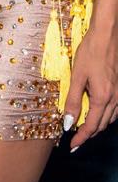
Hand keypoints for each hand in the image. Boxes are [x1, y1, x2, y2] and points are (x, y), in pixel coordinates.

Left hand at [64, 27, 117, 150]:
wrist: (106, 35)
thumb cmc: (90, 52)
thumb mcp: (77, 76)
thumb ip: (73, 100)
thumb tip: (68, 122)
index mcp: (102, 98)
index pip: (91, 126)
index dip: (81, 138)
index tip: (72, 146)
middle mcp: (115, 100)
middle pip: (101, 125)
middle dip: (88, 134)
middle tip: (75, 138)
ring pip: (110, 119)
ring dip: (97, 125)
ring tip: (83, 127)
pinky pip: (115, 110)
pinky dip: (105, 116)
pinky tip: (97, 111)